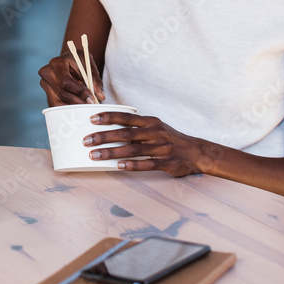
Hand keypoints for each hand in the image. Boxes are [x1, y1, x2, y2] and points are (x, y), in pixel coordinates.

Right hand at [38, 50, 104, 106]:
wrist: (69, 61)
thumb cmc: (79, 61)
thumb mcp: (89, 66)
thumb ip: (95, 80)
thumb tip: (100, 96)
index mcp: (57, 63)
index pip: (66, 82)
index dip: (79, 92)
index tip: (92, 100)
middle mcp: (47, 73)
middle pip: (62, 94)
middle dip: (78, 103)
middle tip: (91, 108)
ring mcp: (45, 84)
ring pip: (58, 102)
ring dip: (74, 108)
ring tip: (86, 109)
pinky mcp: (46, 92)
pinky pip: (56, 105)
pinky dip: (68, 108)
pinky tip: (78, 110)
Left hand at [83, 112, 217, 176]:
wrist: (197, 152)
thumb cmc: (170, 139)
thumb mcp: (155, 127)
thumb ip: (136, 126)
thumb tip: (109, 126)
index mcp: (151, 122)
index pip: (126, 117)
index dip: (108, 117)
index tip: (91, 119)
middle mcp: (156, 133)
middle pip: (125, 134)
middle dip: (103, 137)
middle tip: (86, 141)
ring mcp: (162, 148)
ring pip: (132, 150)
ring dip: (111, 153)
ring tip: (94, 156)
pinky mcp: (167, 162)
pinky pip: (147, 164)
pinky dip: (132, 165)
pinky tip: (118, 166)